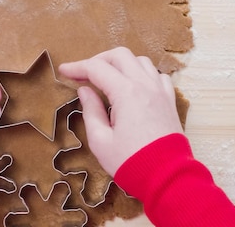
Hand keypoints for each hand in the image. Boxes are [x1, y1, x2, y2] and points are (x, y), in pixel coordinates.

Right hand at [59, 47, 182, 176]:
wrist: (167, 178)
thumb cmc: (131, 162)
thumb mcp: (100, 140)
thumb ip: (91, 111)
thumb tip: (85, 91)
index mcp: (126, 92)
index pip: (97, 68)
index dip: (77, 67)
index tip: (64, 70)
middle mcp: (145, 85)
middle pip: (120, 55)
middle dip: (99, 60)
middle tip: (84, 73)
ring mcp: (160, 91)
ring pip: (140, 61)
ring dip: (122, 64)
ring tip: (108, 78)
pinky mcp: (169, 101)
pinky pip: (157, 75)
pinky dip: (142, 74)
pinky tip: (134, 87)